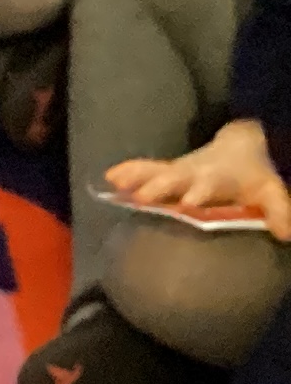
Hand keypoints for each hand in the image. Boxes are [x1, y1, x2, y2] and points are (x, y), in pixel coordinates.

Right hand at [104, 117, 290, 239]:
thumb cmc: (250, 177)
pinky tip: (109, 177)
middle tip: (143, 199)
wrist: (239, 149)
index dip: (198, 195)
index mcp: (214, 180)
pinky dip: (127, 172)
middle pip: (173, 178)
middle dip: (159, 187)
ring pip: (154, 173)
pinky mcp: (162, 172)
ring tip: (117, 185)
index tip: (189, 204)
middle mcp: (190, 175)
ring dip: (137, 179)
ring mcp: (174, 173)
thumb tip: (286, 234)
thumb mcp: (269, 191)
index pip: (206, 187)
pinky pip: (142, 169)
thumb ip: (278, 210)